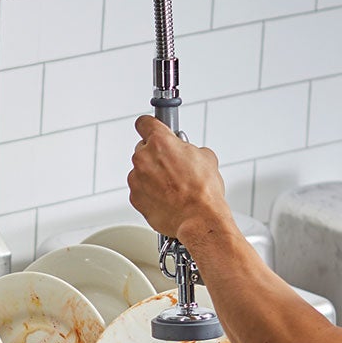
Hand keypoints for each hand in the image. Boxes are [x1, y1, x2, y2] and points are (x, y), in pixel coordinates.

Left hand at [126, 116, 235, 246]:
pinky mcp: (134, 197)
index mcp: (161, 142)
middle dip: (155, 156)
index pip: (144, 123)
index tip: (151, 129)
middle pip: (143, 149)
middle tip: (172, 166)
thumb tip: (188, 152)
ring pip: (140, 171)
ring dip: (152, 176)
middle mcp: (144, 158)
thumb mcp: (206, 158)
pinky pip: (139, 190)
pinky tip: (166, 198)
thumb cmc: (203, 191)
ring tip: (172, 187)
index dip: (149, 127)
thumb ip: (190, 149)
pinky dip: (149, 193)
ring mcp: (136, 178)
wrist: (199, 219)